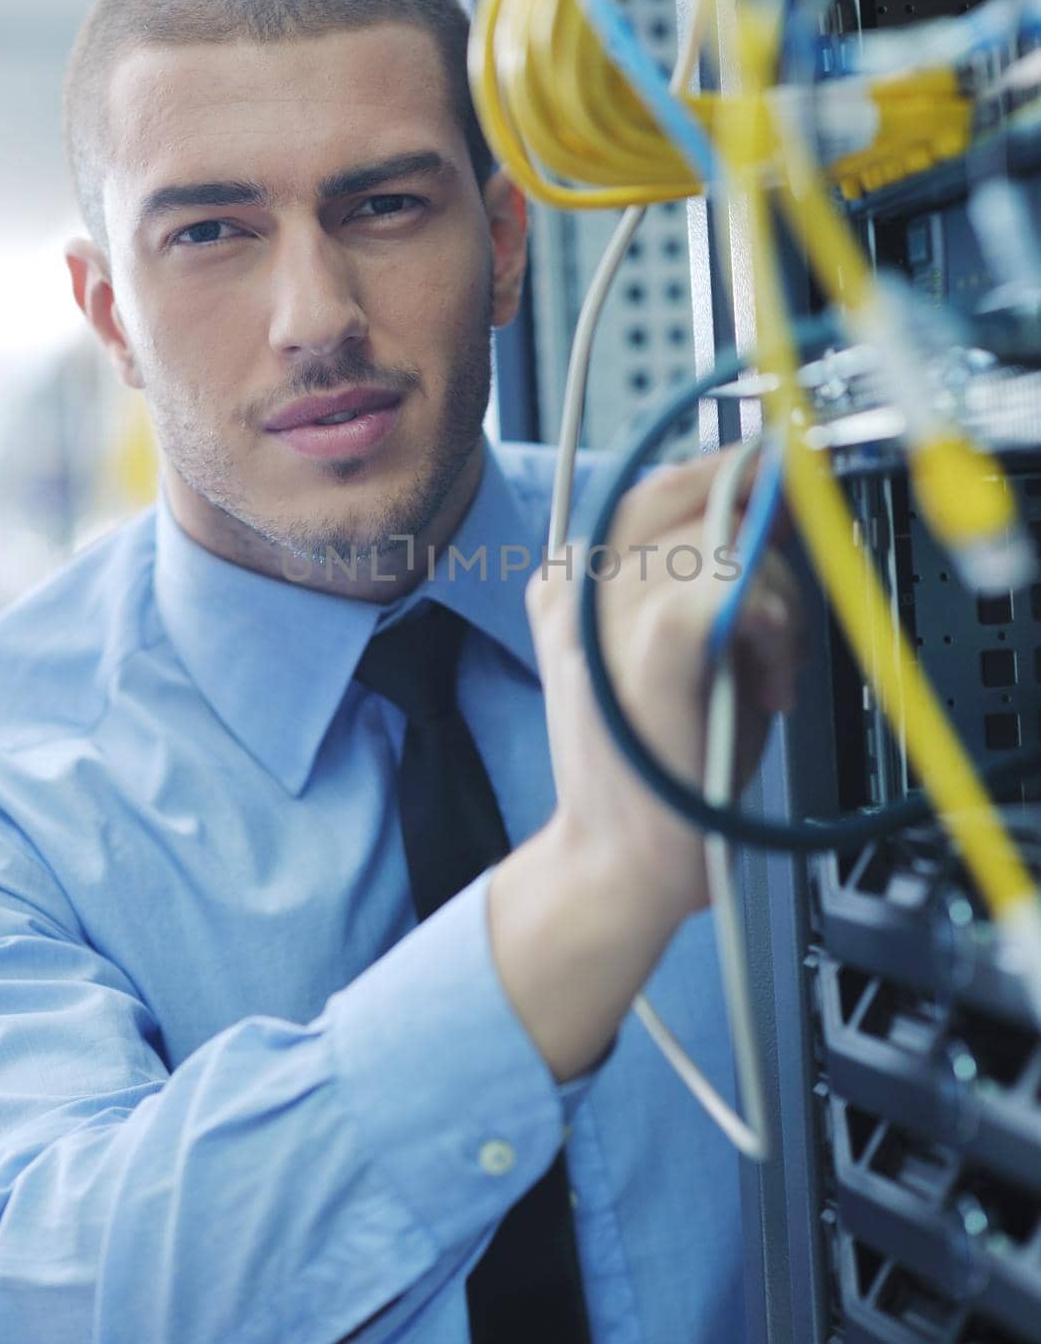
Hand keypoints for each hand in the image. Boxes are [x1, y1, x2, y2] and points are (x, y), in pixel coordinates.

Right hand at [525, 448, 802, 925]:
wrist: (621, 865)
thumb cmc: (658, 766)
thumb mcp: (676, 649)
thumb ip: (703, 575)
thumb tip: (764, 504)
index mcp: (569, 583)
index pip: (653, 487)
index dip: (724, 478)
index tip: (774, 482)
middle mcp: (574, 589)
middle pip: (692, 502)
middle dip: (760, 551)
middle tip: (775, 624)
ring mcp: (603, 618)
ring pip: (726, 546)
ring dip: (775, 608)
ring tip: (762, 677)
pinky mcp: (645, 654)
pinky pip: (734, 592)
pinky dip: (772, 632)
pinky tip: (765, 682)